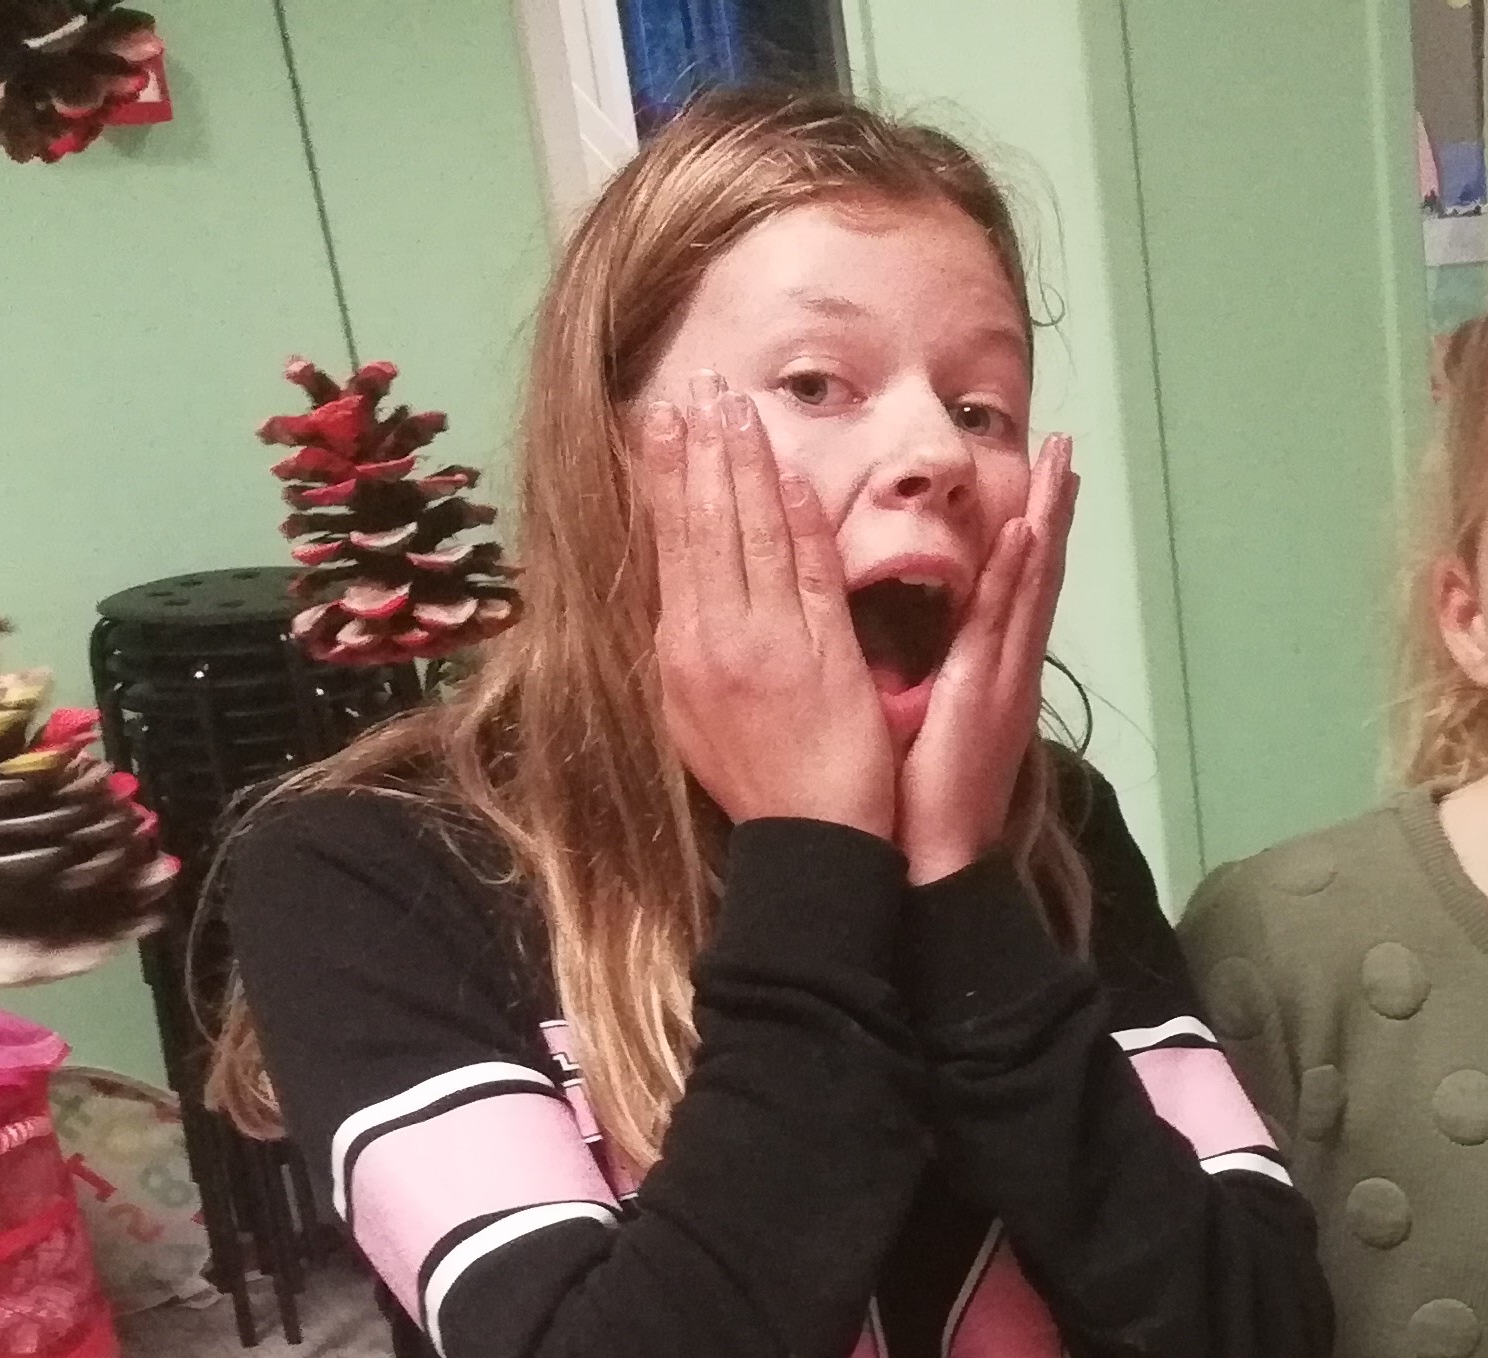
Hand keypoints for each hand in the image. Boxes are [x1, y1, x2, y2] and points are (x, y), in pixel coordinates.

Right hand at [639, 376, 896, 842]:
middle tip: (699, 385)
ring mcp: (770, 645)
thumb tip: (671, 591)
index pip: (672, 543)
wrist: (809, 841)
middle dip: (702, 450)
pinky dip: (800, 525)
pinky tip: (793, 478)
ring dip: (746, 468)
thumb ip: (686, 647)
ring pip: (753, 538)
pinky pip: (809, 577)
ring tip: (737, 407)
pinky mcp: (823, 658)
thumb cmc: (759, 781)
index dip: (669, 476)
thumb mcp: (694, 714)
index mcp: (682, 649)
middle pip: (705, 526)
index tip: (665, 420)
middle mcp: (716, 639)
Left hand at [899, 431, 1071, 886]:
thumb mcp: (922, 720)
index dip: (1027, 534)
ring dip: (1049, 521)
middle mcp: (1008, 666)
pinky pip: (1005, 621)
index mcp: (990, 672)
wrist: (937, 857)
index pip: (1011, 588)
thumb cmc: (920, 800)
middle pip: (1036, 572)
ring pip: (1031, 583)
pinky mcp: (989, 690)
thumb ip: (924, 676)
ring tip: (1061, 465)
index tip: (1038, 482)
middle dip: (1053, 509)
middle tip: (1065, 449)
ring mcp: (1006, 676)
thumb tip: (909, 644)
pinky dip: (1019, 574)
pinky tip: (1027, 531)